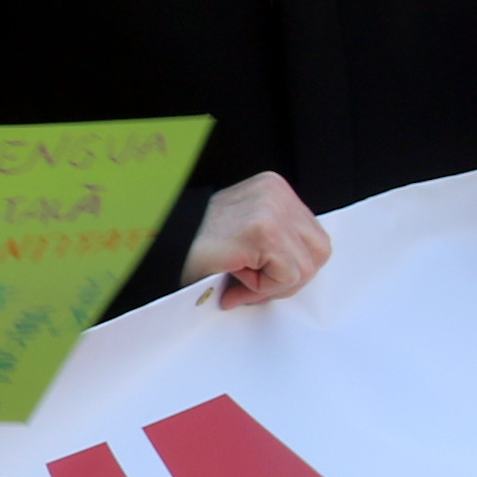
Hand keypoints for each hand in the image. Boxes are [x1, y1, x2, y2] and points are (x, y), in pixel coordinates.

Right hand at [181, 171, 330, 305]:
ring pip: (306, 267)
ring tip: (242, 280)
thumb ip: (276, 242)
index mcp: (274, 188)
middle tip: (256, 286)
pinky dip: (264, 288)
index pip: (313, 236)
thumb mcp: (245, 232)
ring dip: (275, 284)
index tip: (261, 274)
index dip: (292, 265)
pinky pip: (288, 274)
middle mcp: (277, 193)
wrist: (156, 244)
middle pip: (320, 250)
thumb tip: (298, 272)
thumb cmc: (194, 246)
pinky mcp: (265, 231)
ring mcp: (273, 209)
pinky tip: (236, 278)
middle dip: (291, 277)